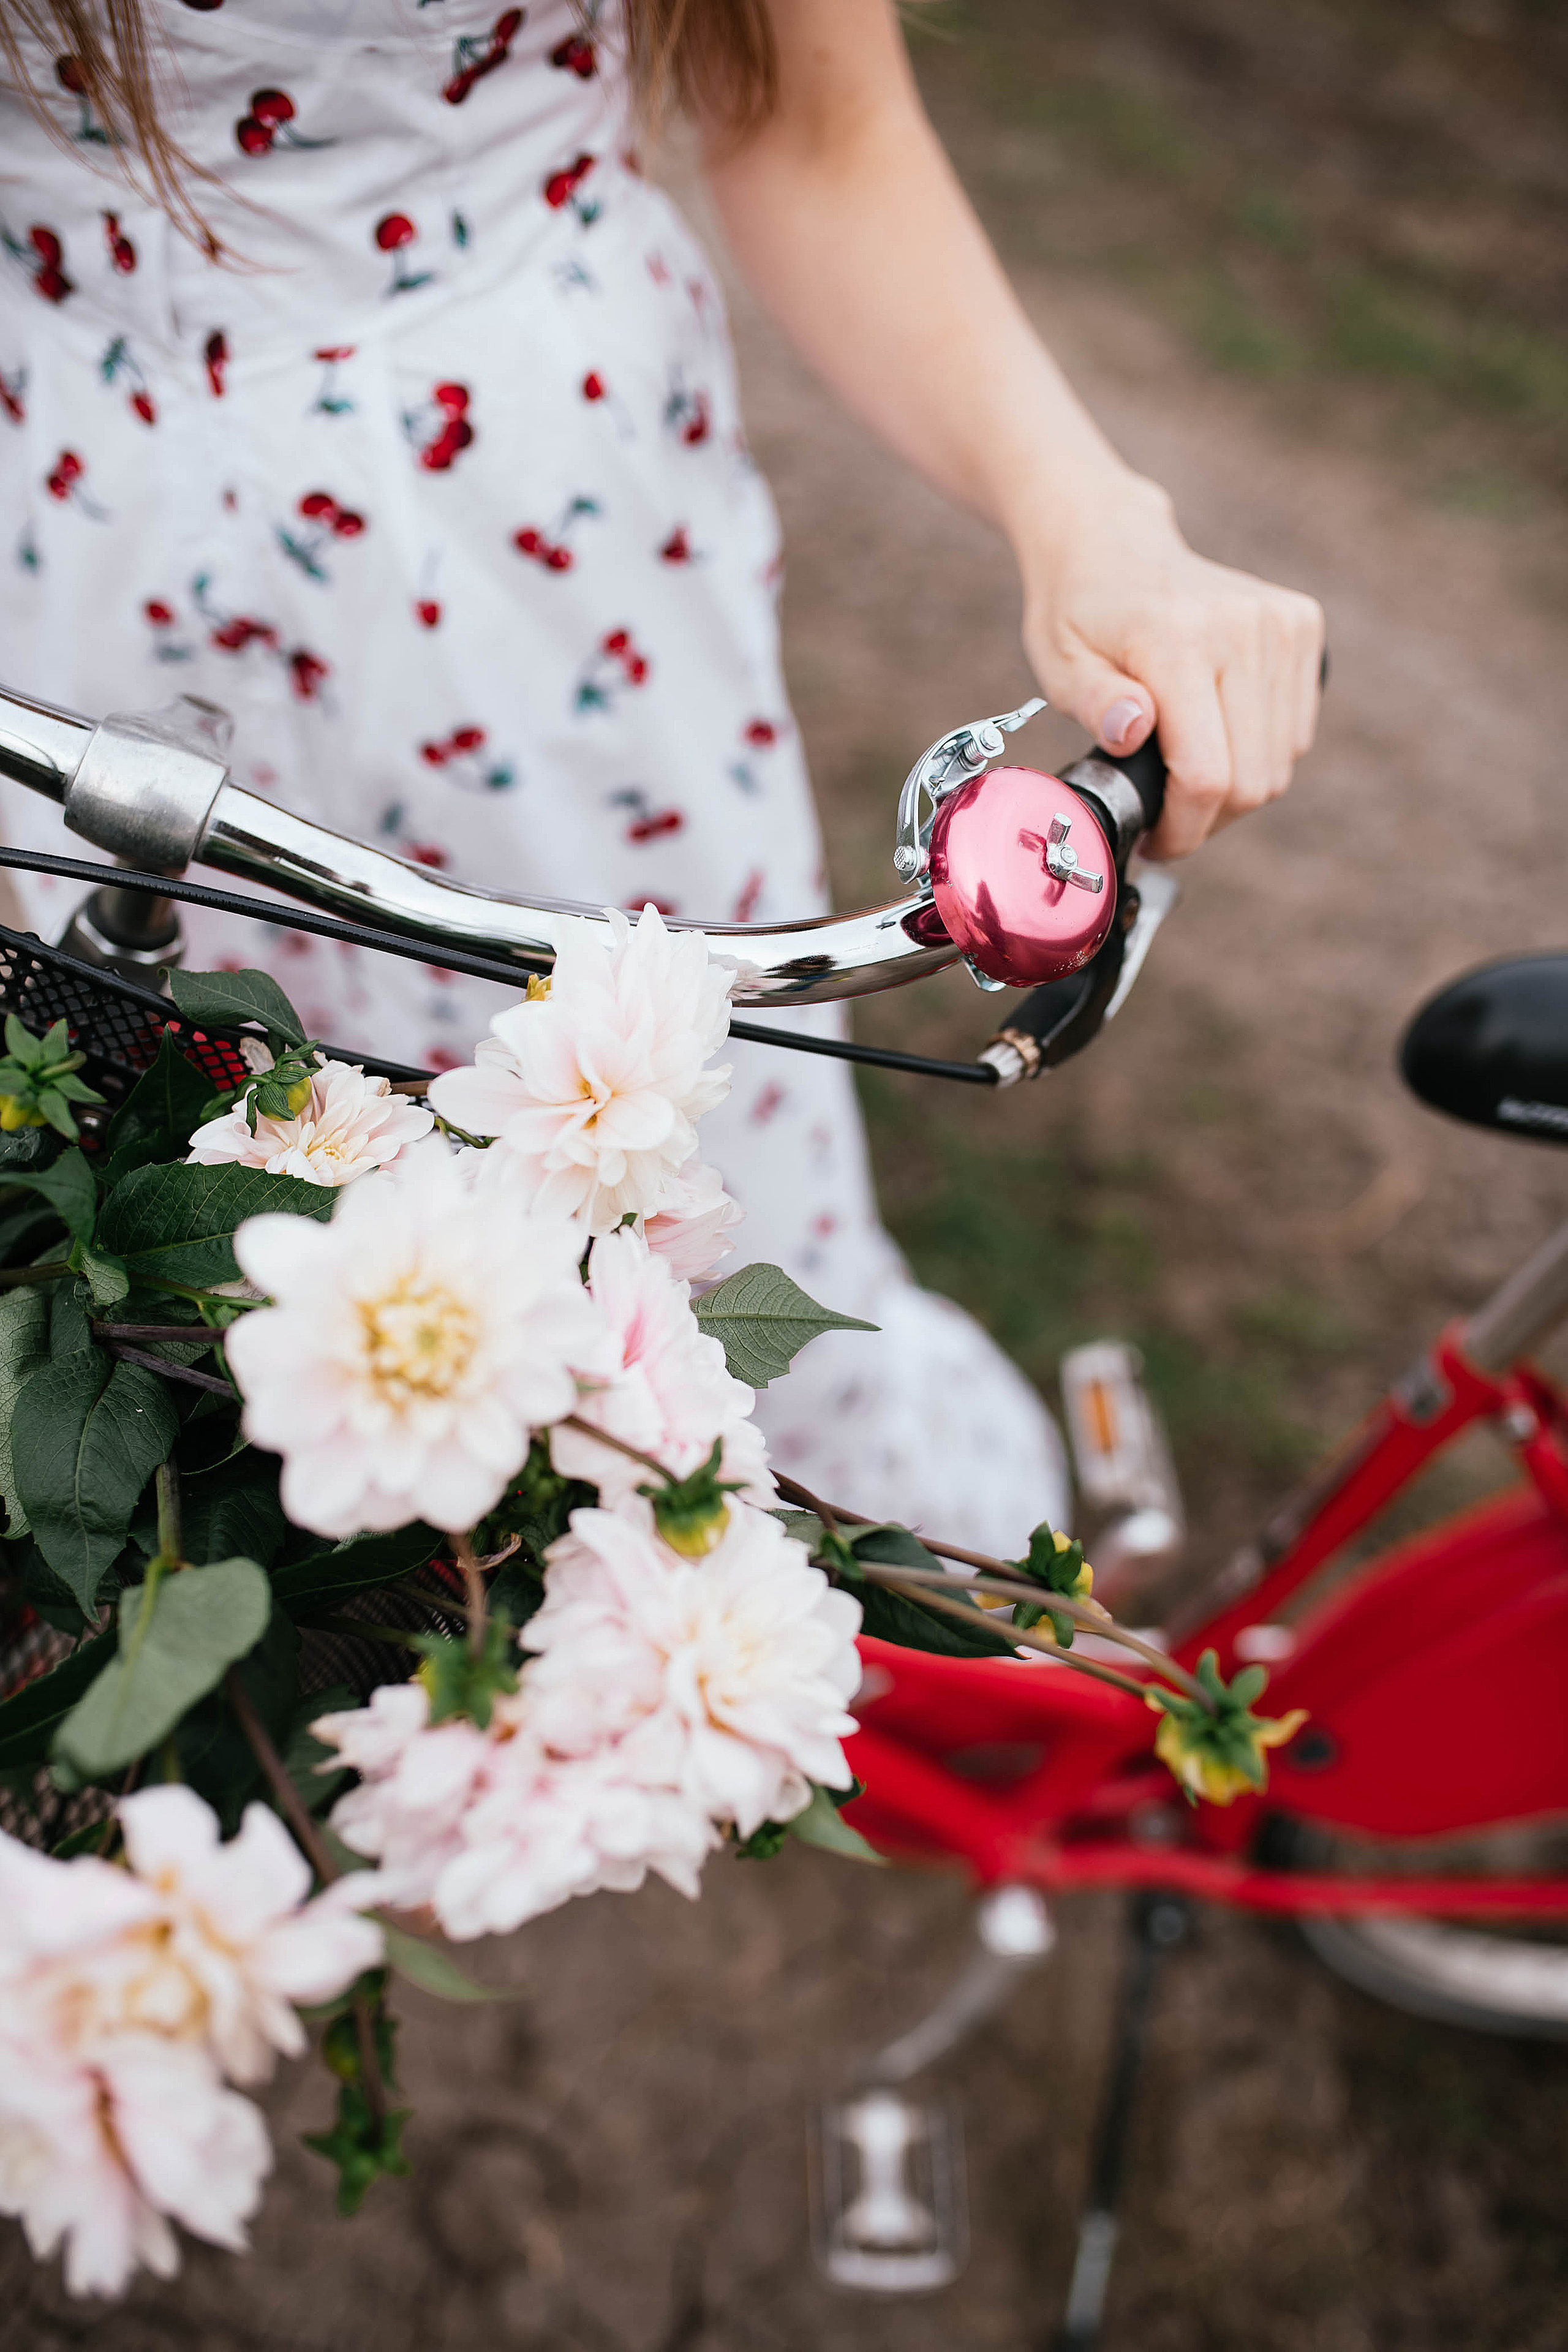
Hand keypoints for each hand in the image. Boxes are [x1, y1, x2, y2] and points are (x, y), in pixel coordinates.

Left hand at [1018, 474, 1324, 858]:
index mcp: (1179, 641)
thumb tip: (1134, 729)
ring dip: (1236, 790)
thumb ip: (1095, 701)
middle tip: (1166, 815)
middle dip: (1207, 818)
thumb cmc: (1079, 612)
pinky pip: (1296, 732)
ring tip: (1187, 775)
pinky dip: (1261, 754)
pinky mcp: (1304, 627)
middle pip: (1251, 781)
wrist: (1113, 542)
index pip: (1206, 775)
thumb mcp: (1059, 663)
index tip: (1154, 840)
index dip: (1182, 829)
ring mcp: (1283, 625)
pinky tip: (1218, 738)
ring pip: (1281, 765)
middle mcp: (1244, 630)